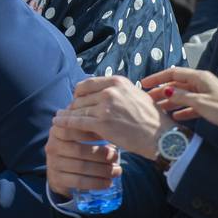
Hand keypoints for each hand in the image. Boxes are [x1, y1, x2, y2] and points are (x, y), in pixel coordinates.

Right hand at [45, 120, 121, 195]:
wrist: (60, 171)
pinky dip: (96, 182)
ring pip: (81, 167)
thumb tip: (113, 130)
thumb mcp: (77, 135)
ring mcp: (53, 163)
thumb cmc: (76, 148)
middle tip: (116, 157)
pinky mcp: (57, 179)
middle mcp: (52, 146)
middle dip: (101, 154)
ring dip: (102, 170)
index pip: (73, 129)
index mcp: (57, 131)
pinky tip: (107, 182)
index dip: (91, 134)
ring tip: (117, 171)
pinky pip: (79, 181)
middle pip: (80, 150)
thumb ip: (89, 128)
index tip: (109, 136)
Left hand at [52, 76, 166, 159]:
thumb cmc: (151, 118)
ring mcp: (105, 106)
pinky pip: (76, 121)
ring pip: (77, 109)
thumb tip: (103, 91)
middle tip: (69, 113)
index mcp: (117, 82)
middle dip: (74, 106)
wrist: (160, 136)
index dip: (79, 93)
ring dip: (68, 115)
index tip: (77, 101)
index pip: (87, 84)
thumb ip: (118, 91)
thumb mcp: (135, 95)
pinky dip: (64, 122)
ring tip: (59, 119)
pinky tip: (57, 123)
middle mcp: (110, 91)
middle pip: (80, 97)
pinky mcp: (101, 123)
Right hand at [142, 67, 217, 139]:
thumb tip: (165, 90)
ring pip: (183, 95)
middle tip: (147, 99)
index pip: (173, 73)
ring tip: (157, 108)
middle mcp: (201, 82)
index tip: (143, 84)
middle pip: (177, 84)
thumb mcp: (200, 102)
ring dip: (170, 101)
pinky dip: (182, 110)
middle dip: (161, 91)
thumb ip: (181, 96)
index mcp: (199, 77)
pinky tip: (175, 117)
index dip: (157, 78)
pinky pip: (191, 105)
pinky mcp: (210, 104)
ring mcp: (206, 93)